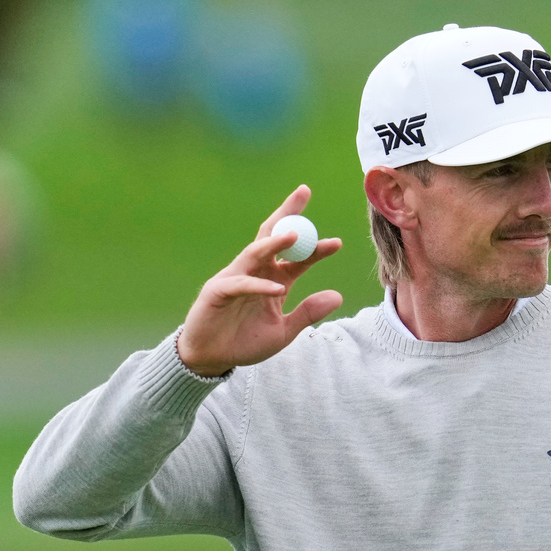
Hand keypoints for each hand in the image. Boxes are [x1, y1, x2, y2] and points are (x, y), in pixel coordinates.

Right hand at [177, 185, 342, 376]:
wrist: (212, 358)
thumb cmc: (245, 342)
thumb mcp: (284, 331)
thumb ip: (308, 313)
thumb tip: (338, 295)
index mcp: (274, 279)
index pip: (297, 258)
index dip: (315, 249)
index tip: (337, 243)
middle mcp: (256, 272)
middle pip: (272, 236)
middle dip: (288, 214)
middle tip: (304, 192)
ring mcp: (235, 278)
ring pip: (255, 252)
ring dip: (274, 243)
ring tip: (295, 235)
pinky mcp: (218, 291)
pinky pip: (241, 283)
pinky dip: (259, 286)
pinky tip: (278, 289)